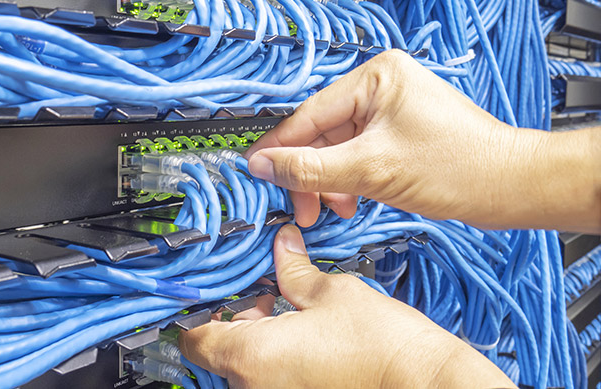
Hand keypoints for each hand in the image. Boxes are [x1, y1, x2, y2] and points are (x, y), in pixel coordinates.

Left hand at [180, 225, 514, 388]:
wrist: (427, 384)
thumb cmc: (381, 345)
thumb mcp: (331, 292)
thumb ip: (293, 268)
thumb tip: (281, 244)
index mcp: (251, 357)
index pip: (193, 337)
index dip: (198, 310)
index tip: (214, 289)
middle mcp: (254, 388)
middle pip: (217, 352)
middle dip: (234, 317)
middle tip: (261, 290)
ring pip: (244, 366)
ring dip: (254, 336)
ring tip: (285, 307)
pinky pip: (268, 379)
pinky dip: (274, 357)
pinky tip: (301, 333)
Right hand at [245, 50, 600, 232]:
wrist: (510, 188)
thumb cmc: (458, 167)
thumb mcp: (370, 170)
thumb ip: (310, 168)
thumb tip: (263, 165)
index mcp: (376, 76)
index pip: (310, 113)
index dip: (280, 146)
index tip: (255, 169)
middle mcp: (382, 85)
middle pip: (323, 131)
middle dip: (311, 172)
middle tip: (302, 206)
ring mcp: (392, 108)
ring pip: (339, 146)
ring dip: (330, 180)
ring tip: (333, 209)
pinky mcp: (400, 131)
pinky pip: (359, 153)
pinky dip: (350, 179)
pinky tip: (351, 200)